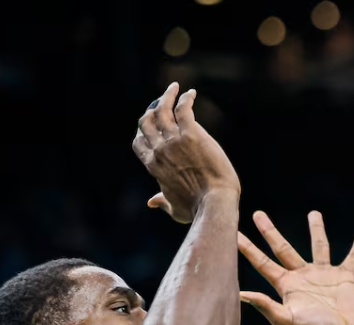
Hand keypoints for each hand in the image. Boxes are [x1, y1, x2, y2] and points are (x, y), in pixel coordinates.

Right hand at [131, 83, 240, 223]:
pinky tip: (190, 92)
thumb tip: (151, 202)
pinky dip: (185, 98)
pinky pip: (183, 108)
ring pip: (162, 109)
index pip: (139, 142)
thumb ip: (162, 202)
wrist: (214, 202)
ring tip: (174, 87)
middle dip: (151, 110)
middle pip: (146, 121)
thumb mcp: (174, 208)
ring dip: (167, 95)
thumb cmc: (196, 208)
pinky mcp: (192, 133)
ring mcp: (174, 140)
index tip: (150, 124)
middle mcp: (159, 149)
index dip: (142, 131)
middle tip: (161, 102)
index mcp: (153, 165)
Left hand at [238, 210, 353, 324]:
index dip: (248, 248)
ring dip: (317, 230)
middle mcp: (303, 277)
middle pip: (283, 249)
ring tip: (314, 213)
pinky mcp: (346, 277)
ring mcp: (325, 275)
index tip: (234, 233)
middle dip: (270, 232)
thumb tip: (240, 295)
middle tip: (257, 214)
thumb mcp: (288, 321)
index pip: (262, 263)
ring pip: (320, 246)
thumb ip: (267, 307)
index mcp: (287, 285)